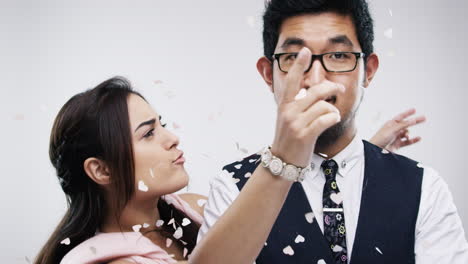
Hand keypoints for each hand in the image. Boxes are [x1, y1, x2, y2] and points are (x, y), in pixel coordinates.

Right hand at [270, 47, 344, 166]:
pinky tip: (332, 121)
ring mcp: (296, 124)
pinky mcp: (305, 135)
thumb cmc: (289, 138)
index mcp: (284, 105)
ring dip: (333, 110)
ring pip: (324, 106)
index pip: (292, 80)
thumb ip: (298, 104)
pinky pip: (326, 120)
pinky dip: (333, 118)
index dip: (298, 64)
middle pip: (316, 91)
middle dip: (332, 88)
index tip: (305, 50)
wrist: (281, 162)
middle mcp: (288, 112)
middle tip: (340, 89)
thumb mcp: (287, 118)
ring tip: (332, 115)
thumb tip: (314, 90)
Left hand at [370, 108, 425, 151]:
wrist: (375, 150)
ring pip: (406, 134)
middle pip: (406, 124)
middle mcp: (393, 130)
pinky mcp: (397, 144)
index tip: (414, 110)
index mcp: (390, 124)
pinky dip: (413, 140)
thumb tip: (412, 120)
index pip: (401, 116)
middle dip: (415, 121)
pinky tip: (418, 138)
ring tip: (407, 136)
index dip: (407, 113)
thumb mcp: (392, 129)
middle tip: (423, 118)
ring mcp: (396, 137)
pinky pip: (407, 142)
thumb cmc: (380, 139)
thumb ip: (403, 125)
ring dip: (409, 134)